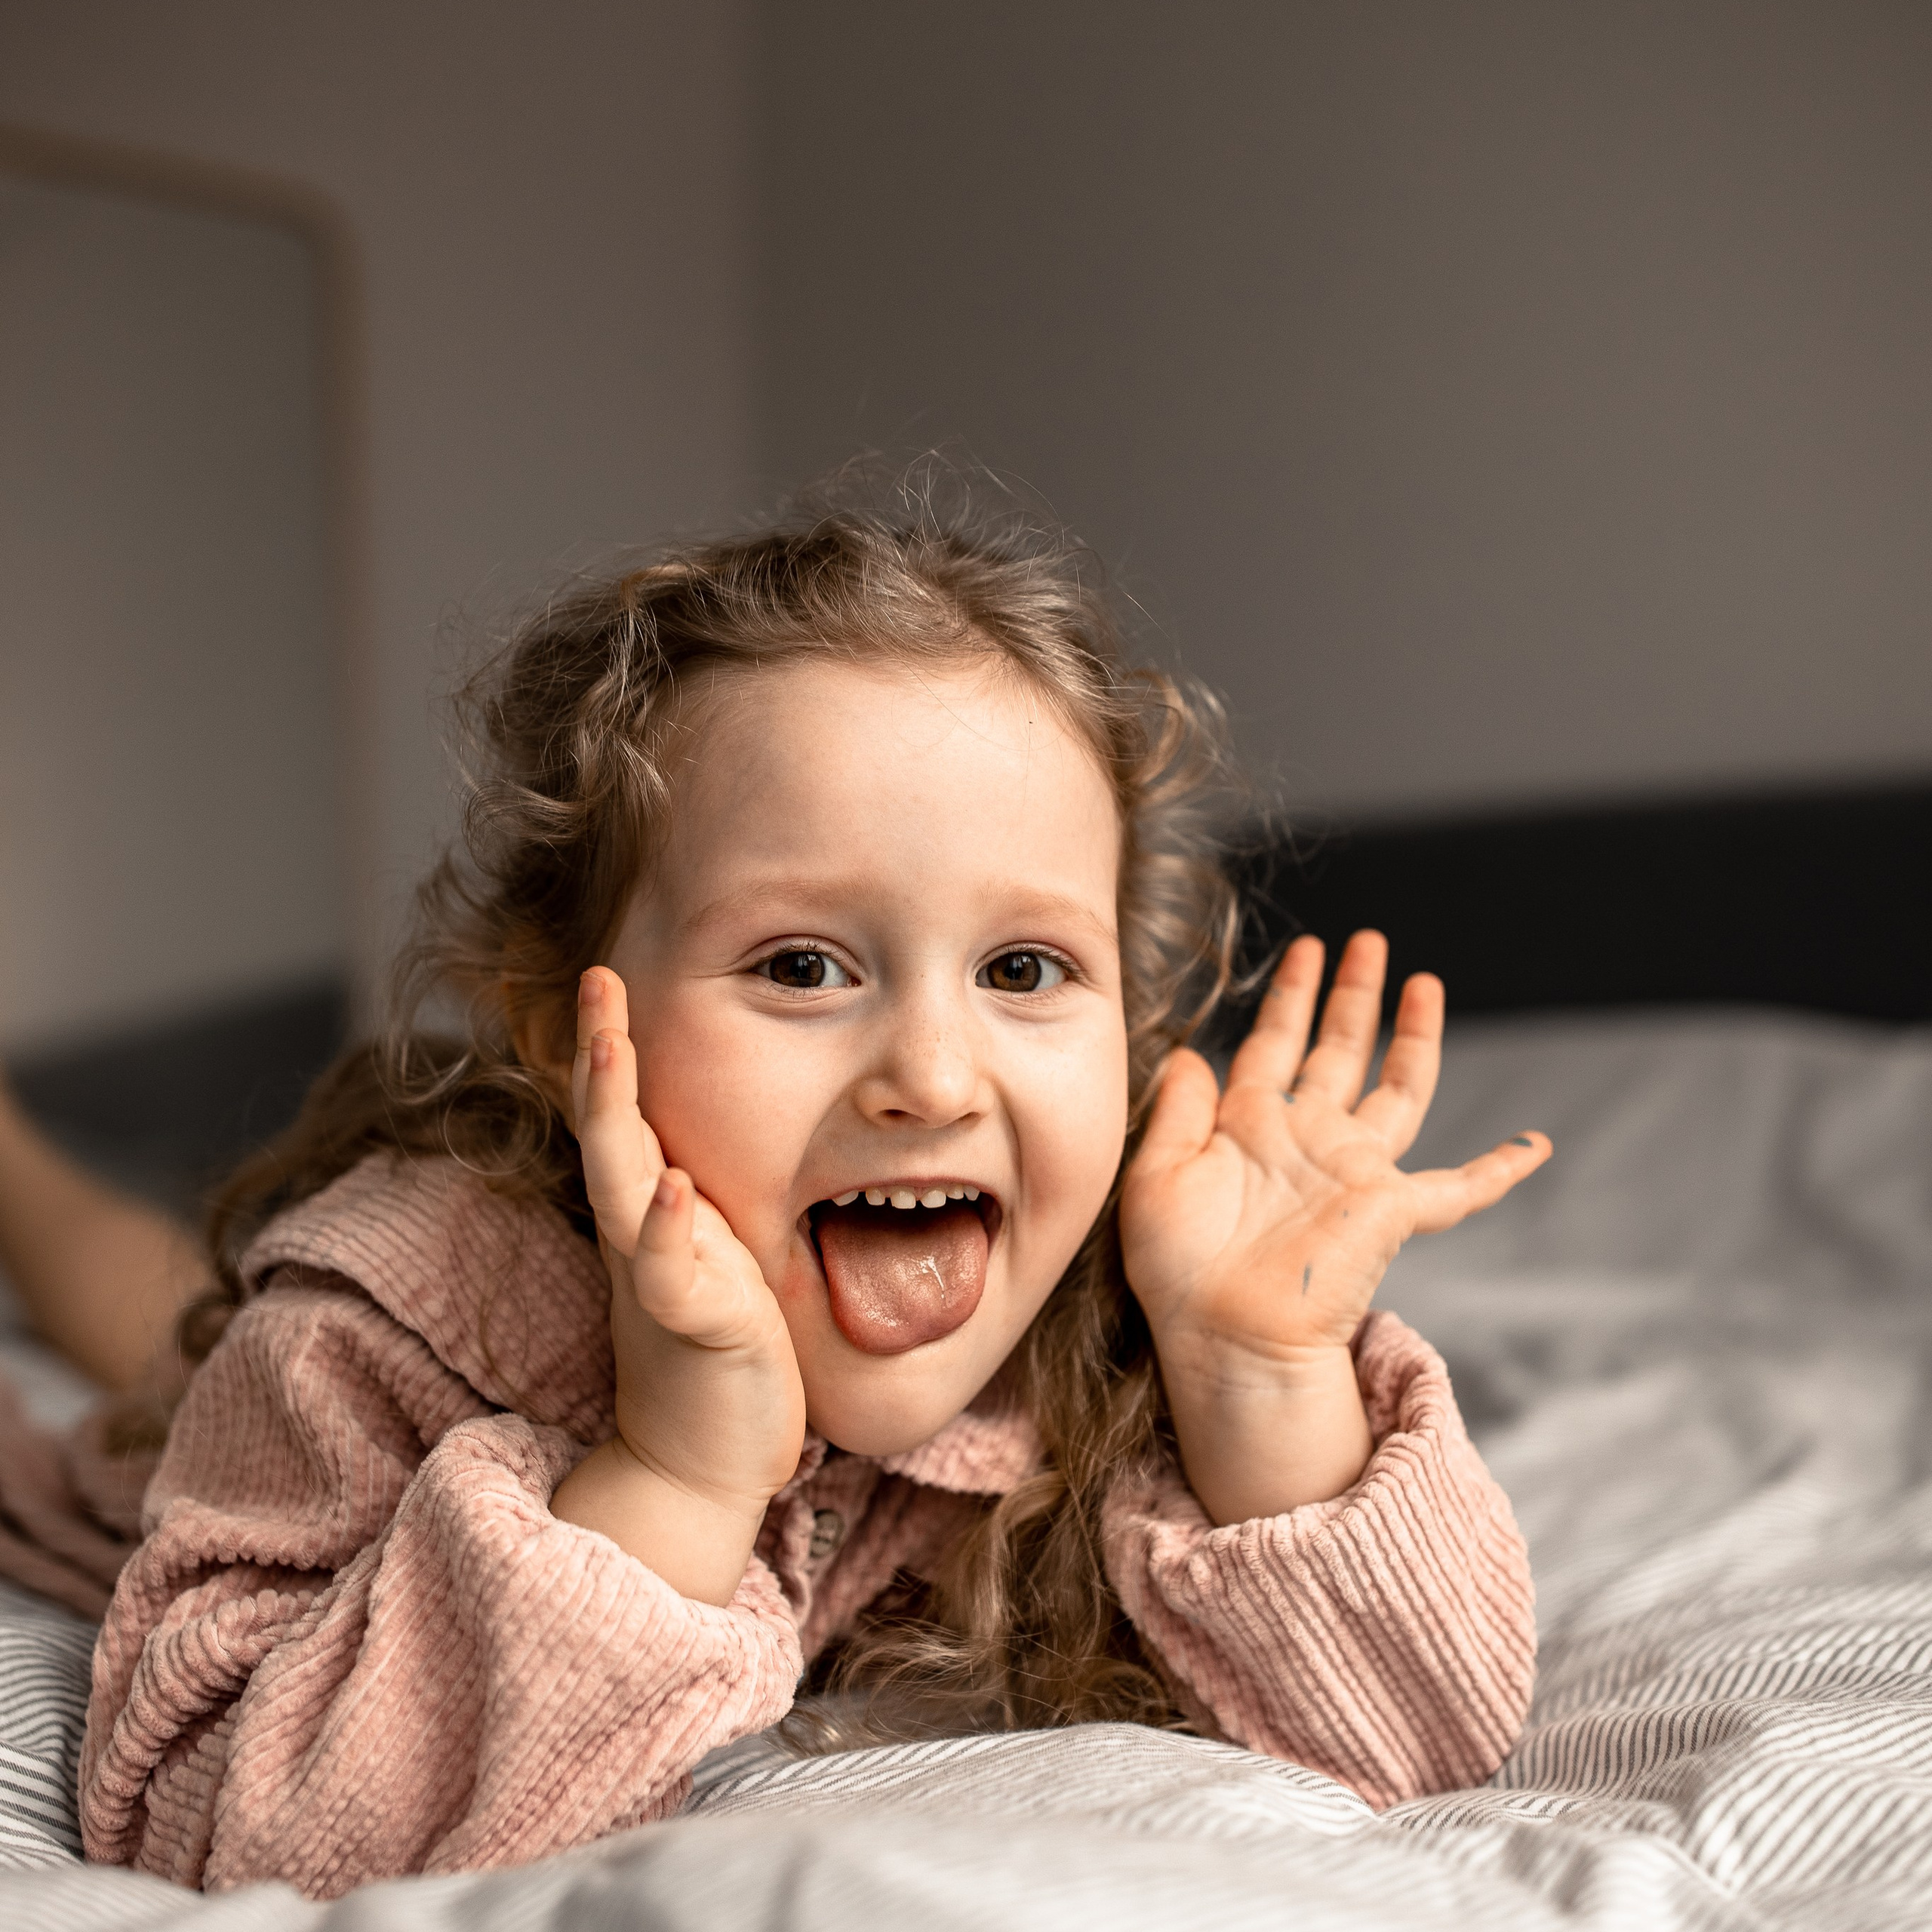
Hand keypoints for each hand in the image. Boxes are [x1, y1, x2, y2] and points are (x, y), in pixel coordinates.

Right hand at [549, 968, 805, 1601]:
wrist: (700, 1461)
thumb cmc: (711, 1347)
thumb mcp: (701, 1250)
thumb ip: (688, 1193)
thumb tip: (690, 1135)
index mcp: (647, 1210)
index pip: (620, 1114)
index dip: (608, 1045)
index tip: (604, 973)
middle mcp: (640, 1233)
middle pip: (608, 1130)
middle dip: (601, 1054)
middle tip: (597, 980)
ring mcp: (660, 1276)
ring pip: (624, 1186)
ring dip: (615, 1116)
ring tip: (609, 1049)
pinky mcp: (694, 1325)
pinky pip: (673, 1273)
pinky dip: (670, 1231)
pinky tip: (674, 1190)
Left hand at [1120, 930, 1549, 1519]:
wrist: (1223, 1339)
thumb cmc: (1178, 1272)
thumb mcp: (1154, 1175)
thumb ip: (1175, 1109)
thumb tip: (1191, 1050)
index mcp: (1250, 1128)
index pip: (1274, 1045)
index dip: (1290, 997)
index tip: (1304, 949)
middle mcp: (1307, 1141)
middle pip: (1339, 1051)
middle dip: (1352, 996)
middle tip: (1366, 942)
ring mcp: (1353, 1172)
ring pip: (1396, 1090)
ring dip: (1413, 1037)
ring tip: (1423, 982)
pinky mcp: (1391, 1210)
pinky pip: (1459, 1188)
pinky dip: (1499, 1169)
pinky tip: (1534, 1147)